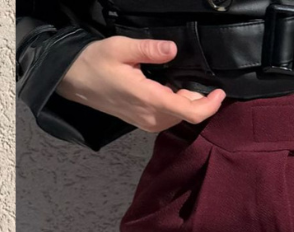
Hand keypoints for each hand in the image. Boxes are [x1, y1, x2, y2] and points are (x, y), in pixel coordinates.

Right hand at [58, 37, 225, 133]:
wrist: (73, 81)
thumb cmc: (94, 63)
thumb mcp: (120, 48)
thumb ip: (149, 49)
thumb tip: (173, 50)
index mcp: (147, 99)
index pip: (188, 111)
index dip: (208, 105)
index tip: (220, 92)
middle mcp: (148, 116)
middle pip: (185, 116)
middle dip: (200, 102)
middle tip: (207, 83)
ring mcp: (143, 121)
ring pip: (176, 118)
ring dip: (188, 105)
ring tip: (192, 85)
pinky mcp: (139, 120)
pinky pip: (166, 118)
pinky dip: (177, 107)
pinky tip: (176, 91)